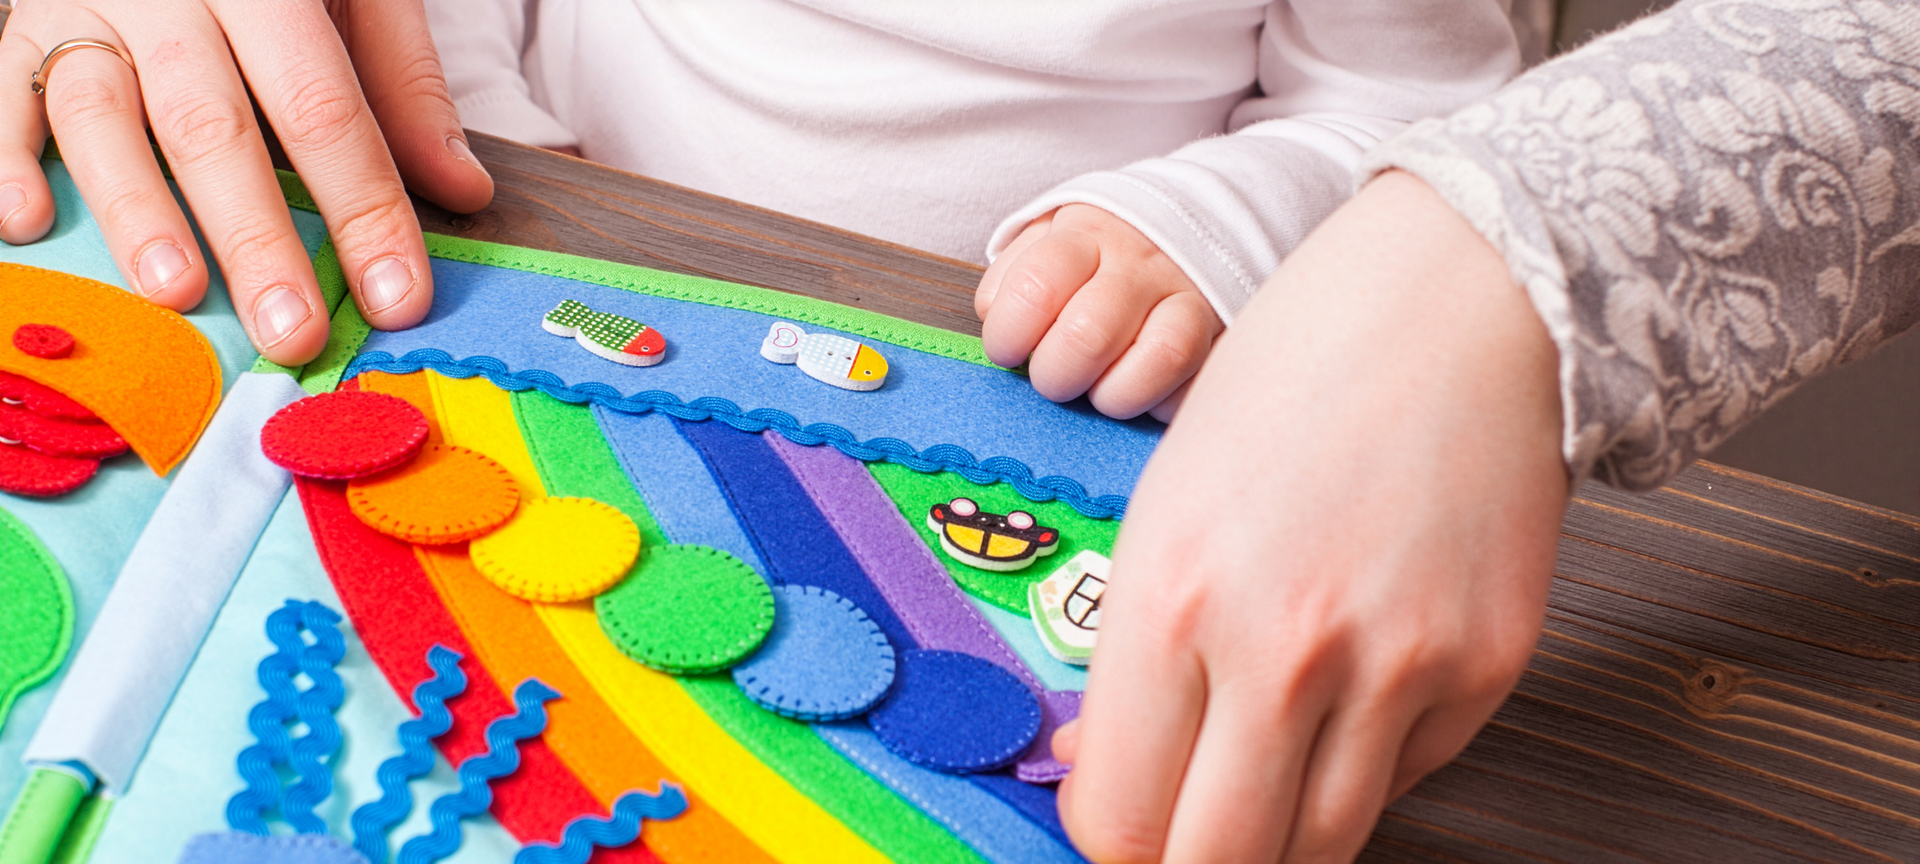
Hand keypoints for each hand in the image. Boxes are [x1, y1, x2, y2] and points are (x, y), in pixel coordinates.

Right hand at [0, 0, 493, 365]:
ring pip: (100, 115)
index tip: (398, 297)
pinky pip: (3, 92)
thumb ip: (404, 87)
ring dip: (138, 212)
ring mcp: (85, 7)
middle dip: (256, 237)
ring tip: (178, 294)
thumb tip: (464, 192)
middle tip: (292, 331)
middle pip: (212, 125)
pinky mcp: (21, 24)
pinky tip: (28, 225)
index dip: (364, 207)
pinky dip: (7, 157)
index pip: (323, 107)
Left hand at [976, 204, 1222, 421]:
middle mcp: (1139, 264)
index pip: (1036, 286)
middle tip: (1055, 377)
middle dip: (1058, 375)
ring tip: (1101, 391)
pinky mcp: (1222, 334)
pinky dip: (1165, 404)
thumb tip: (996, 319)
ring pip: (1161, 356)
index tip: (1009, 351)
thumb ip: (1011, 278)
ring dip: (1116, 395)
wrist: (1186, 223)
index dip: (1009, 334)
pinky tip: (1144, 394)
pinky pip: (1199, 383)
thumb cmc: (1095, 256)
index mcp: (1083, 237)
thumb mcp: (1047, 243)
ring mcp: (1189, 296)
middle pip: (1089, 334)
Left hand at [1056, 171, 1569, 862]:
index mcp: (1169, 599)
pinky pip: (1403, 779)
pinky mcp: (1484, 673)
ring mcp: (1396, 670)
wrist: (1454, 305)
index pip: (1120, 820)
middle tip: (1187, 823)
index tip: (1122, 816)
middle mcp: (1281, 651)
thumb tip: (1108, 764)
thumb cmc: (1292, 383)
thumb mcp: (1165, 507)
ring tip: (1260, 777)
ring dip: (1276, 834)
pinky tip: (1351, 692)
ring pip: (1319, 848)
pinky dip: (1363, 764)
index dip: (1112, 834)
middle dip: (1188, 858)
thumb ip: (1136, 654)